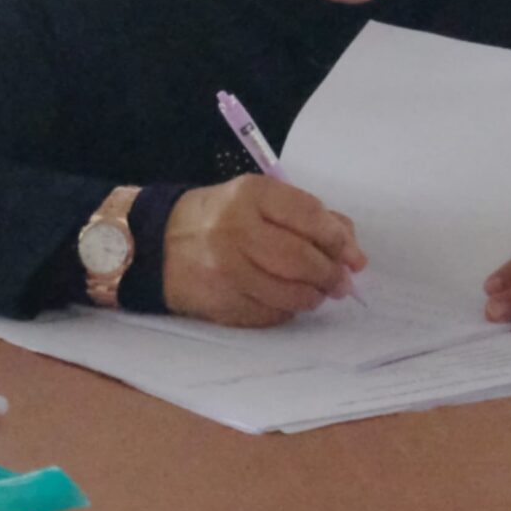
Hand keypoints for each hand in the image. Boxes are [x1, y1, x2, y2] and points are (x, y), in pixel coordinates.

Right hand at [162, 175, 365, 327]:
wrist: (156, 244)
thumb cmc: (219, 218)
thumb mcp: (259, 201)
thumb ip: (309, 217)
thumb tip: (354, 253)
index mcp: (251, 195)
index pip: (309, 216)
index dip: (338, 240)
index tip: (352, 256)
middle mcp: (236, 230)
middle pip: (301, 259)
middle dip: (330, 275)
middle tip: (340, 282)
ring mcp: (226, 270)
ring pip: (289, 294)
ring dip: (312, 297)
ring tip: (316, 293)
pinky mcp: (220, 302)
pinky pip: (269, 314)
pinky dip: (286, 311)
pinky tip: (285, 302)